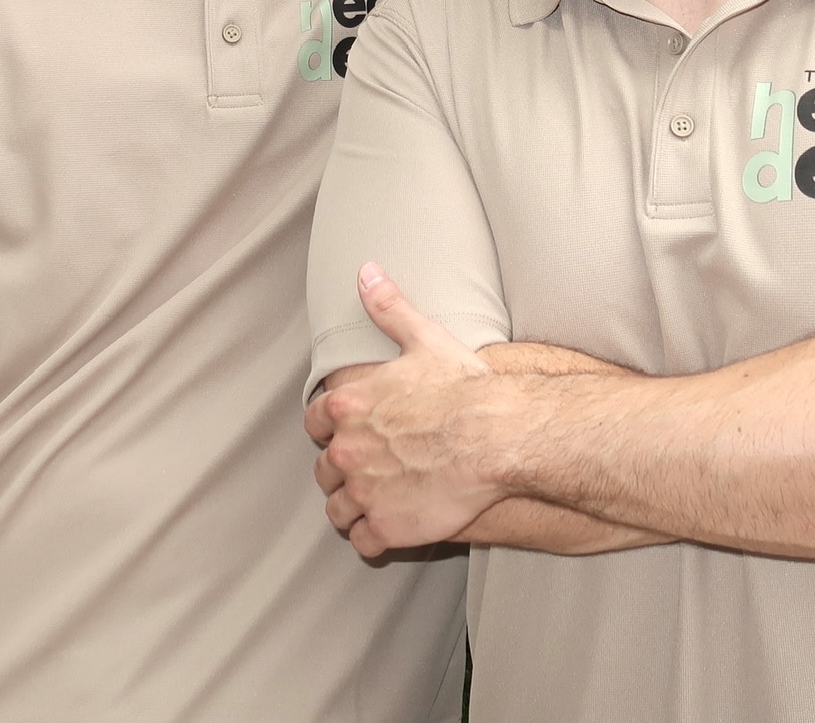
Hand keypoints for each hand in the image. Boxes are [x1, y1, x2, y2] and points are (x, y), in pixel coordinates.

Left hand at [306, 263, 503, 556]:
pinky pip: (362, 541)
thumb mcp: (423, 338)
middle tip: (372, 468)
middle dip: (344, 468)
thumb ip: (388, 307)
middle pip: (325, 468)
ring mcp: (364, 492)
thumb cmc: (464, 387)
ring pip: (337, 509)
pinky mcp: (388, 527)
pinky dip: (373, 536)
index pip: (315, 422)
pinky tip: (392, 527)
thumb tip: (367, 272)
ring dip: (353, 506)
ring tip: (377, 502)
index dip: (333, 426)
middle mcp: (346, 450)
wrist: (499, 437)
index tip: (354, 430)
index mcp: (348, 404)